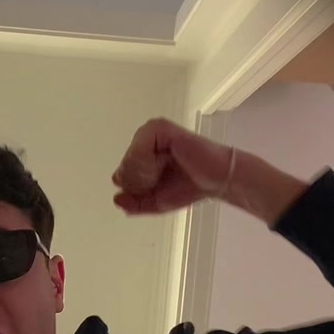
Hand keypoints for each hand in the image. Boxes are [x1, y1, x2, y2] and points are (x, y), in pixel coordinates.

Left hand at [112, 117, 236, 215]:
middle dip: (139, 183)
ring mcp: (151, 132)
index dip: (134, 188)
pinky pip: (139, 150)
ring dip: (144, 174)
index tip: (154, 190)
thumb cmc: (190, 187)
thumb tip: (116, 199)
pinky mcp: (160, 129)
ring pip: (130, 159)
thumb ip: (135, 203)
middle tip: (161, 181)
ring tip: (164, 172)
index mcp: (142, 153)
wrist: (217, 179)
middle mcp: (145, 140)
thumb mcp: (157, 202)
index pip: (121, 173)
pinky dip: (148, 164)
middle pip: (124, 167)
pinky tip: (165, 164)